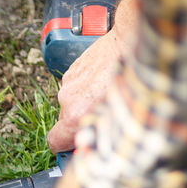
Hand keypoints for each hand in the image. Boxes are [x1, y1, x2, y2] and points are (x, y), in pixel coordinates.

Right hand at [47, 29, 121, 152]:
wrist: (132, 41)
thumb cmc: (131, 80)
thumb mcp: (120, 119)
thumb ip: (100, 136)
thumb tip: (93, 146)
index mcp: (74, 116)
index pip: (53, 142)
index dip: (62, 147)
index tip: (72, 146)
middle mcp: (67, 100)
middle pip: (66, 121)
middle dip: (81, 122)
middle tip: (104, 116)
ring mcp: (69, 83)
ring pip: (73, 103)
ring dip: (86, 102)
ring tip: (109, 94)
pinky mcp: (73, 69)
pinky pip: (77, 87)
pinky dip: (88, 87)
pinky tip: (106, 80)